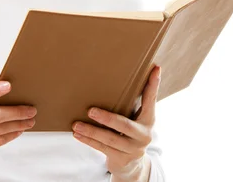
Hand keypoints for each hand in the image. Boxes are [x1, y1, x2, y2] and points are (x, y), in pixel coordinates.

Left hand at [72, 65, 160, 179]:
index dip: (153, 84)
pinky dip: (89, 141)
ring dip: (91, 131)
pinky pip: (102, 149)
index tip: (156, 68)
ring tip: (76, 124)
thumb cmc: (130, 132)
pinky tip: (78, 134)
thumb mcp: (136, 118)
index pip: (151, 99)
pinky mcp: (122, 159)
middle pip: (124, 125)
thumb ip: (134, 101)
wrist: (132, 165)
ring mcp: (133, 149)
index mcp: (149, 119)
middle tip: (90, 111)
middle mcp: (144, 135)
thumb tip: (130, 71)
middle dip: (106, 118)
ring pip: (110, 139)